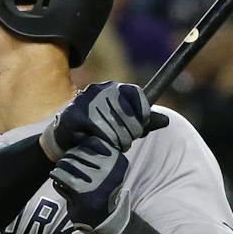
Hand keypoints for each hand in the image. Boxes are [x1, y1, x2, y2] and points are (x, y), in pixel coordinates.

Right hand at [41, 81, 168, 159]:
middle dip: (130, 134)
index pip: (138, 96)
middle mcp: (101, 90)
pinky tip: (99, 144)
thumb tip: (167, 121)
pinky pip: (99, 133)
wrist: (65, 137)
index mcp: (115, 88)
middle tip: (124, 143)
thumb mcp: (124, 125)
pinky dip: (103, 143)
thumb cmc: (98, 130)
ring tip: (112, 145)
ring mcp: (87, 101)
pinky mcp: (76, 115)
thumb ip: (145, 122)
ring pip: (115, 126)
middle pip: (128, 115)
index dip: (143, 115)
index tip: (139, 128)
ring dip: (117, 142)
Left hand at [51, 137, 129, 231]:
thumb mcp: (108, 169)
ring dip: (60, 168)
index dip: (80, 147)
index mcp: (117, 161)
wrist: (106, 220)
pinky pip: (60, 177)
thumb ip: (96, 152)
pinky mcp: (81, 193)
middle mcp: (109, 170)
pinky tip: (60, 183)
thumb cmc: (103, 189)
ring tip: (62, 174)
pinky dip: (57, 180)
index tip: (78, 157)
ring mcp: (95, 182)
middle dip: (67, 158)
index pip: (92, 142)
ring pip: (66, 163)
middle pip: (76, 152)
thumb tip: (76, 134)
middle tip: (65, 167)